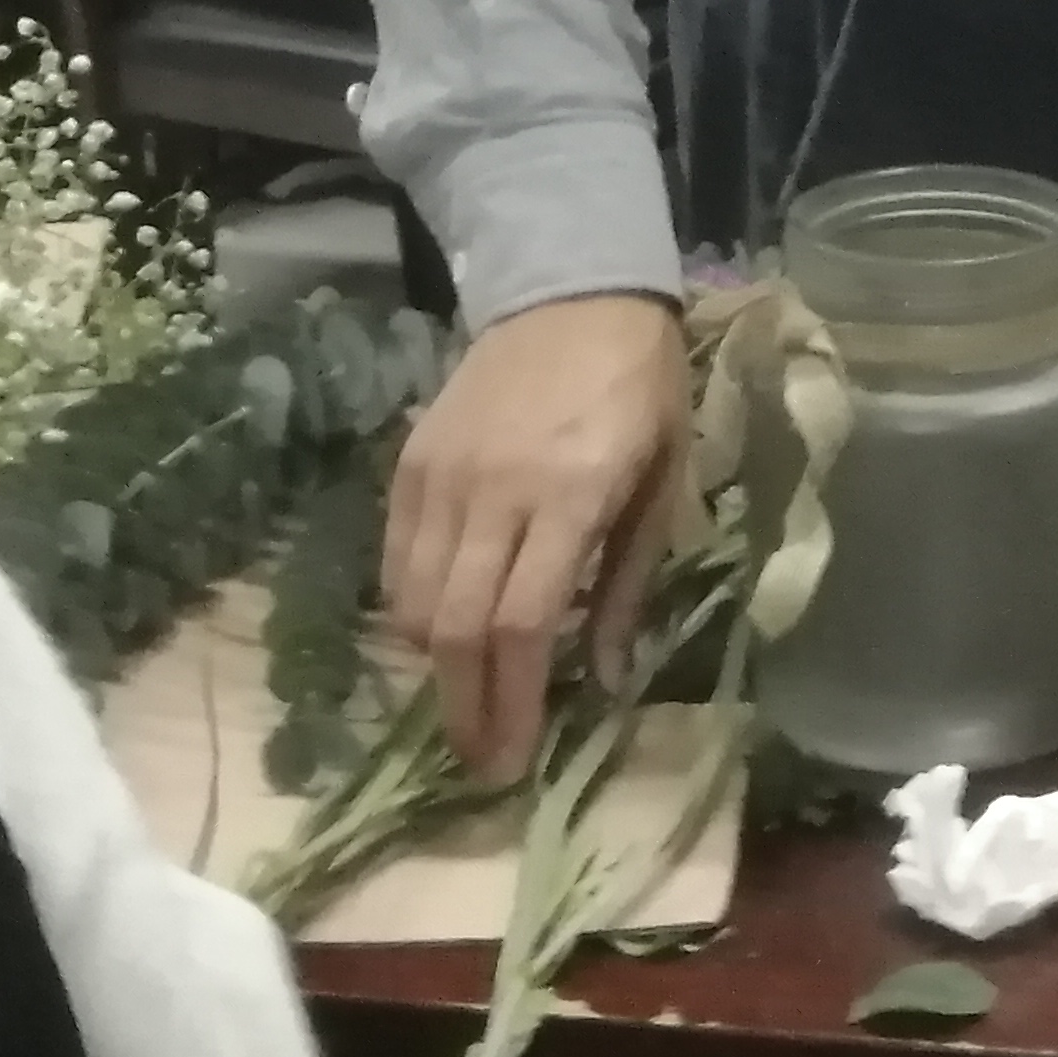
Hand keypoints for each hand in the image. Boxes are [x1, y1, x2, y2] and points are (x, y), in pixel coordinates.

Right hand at [380, 289, 689, 774]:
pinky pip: (393, 559)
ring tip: (465, 700)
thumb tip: (606, 679)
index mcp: (571, 495)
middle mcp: (495, 490)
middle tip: (479, 759)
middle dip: (464, 707)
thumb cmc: (639, 392)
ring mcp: (442, 475)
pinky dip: (409, 609)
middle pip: (456, 627)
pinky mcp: (409, 462)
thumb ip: (628, 582)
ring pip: (413, 600)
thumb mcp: (663, 483)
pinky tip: (438, 633)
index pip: (520, 624)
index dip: (512, 704)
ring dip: (434, 666)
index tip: (512, 761)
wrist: (573, 295)